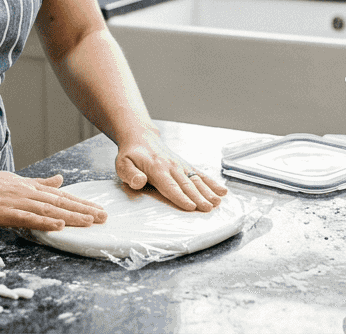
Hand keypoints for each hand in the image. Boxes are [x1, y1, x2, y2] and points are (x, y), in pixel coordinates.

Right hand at [0, 170, 105, 231]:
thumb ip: (37, 183)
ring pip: (49, 209)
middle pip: (60, 202)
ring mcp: (15, 202)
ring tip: (90, 222)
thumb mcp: (13, 180)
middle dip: (83, 210)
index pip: (60, 195)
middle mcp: (26, 192)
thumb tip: (59, 179)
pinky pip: (27, 218)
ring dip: (71, 216)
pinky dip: (44, 222)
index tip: (97, 209)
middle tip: (104, 217)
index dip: (80, 202)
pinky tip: (59, 225)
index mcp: (28, 186)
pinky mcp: (3, 212)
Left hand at [114, 129, 228, 211]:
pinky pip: (200, 174)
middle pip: (186, 184)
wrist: (141, 137)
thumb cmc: (131, 154)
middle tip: (208, 208)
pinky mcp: (186, 165)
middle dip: (198, 197)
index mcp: (156, 168)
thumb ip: (130, 174)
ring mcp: (181, 165)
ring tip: (218, 202)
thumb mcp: (123, 164)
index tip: (190, 206)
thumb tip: (139, 181)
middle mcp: (172, 166)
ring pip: (196, 180)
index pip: (170, 186)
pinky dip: (212, 182)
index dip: (180, 197)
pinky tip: (222, 190)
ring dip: (208, 191)